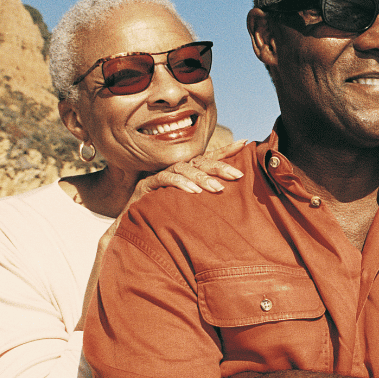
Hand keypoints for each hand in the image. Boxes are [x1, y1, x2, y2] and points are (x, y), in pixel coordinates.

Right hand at [77, 141, 248, 330]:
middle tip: (237, 175)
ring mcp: (159, 176)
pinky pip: (164, 179)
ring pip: (183, 169)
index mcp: (186, 174)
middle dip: (219, 166)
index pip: (208, 158)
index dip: (225, 150)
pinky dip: (180, 184)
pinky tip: (193, 192)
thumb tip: (236, 206)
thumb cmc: (167, 224)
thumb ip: (209, 204)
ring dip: (201, 178)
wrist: (133, 234)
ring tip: (217, 189)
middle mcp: (173, 171)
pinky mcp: (145, 186)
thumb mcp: (194, 213)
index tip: (244, 143)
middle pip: (199, 161)